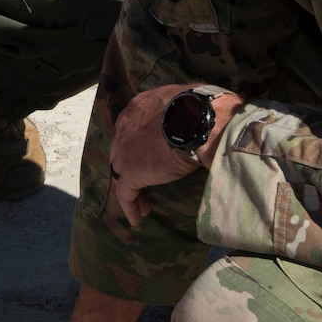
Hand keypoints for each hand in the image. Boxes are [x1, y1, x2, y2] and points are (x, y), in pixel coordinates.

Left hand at [107, 84, 241, 226]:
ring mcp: (125, 150)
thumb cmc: (199, 109)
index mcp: (139, 108)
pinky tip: (137, 218)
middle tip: (145, 179)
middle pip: (122, 150)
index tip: (149, 154)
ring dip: (132, 188)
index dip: (138, 144)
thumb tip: (197, 117)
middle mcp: (125, 127)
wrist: (197, 121)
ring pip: (122, 173)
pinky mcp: (131, 171)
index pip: (132, 129)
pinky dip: (130, 206)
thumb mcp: (185, 103)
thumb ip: (180, 111)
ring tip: (143, 204)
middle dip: (131, 165)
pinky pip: (125, 193)